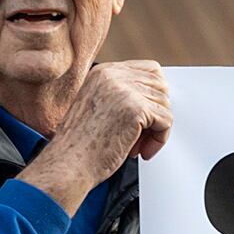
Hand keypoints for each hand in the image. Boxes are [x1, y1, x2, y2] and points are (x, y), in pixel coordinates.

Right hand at [19, 62, 171, 210]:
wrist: (67, 164)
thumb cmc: (79, 146)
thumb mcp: (98, 109)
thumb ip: (121, 97)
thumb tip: (156, 100)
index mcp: (103, 72)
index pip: (150, 70)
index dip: (154, 96)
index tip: (146, 119)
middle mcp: (113, 75)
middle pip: (161, 86)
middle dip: (156, 114)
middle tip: (141, 137)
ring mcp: (124, 89)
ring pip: (164, 104)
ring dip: (156, 130)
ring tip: (137, 147)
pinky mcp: (135, 108)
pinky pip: (166, 121)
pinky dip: (159, 140)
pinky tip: (141, 152)